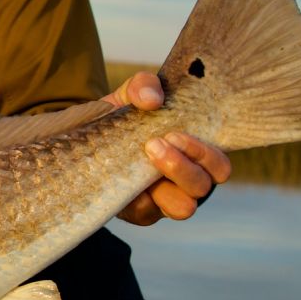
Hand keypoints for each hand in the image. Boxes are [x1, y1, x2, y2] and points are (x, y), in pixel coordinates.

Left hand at [104, 71, 231, 225]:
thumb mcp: (129, 95)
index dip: (207, 155)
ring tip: (143, 156)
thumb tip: (152, 99)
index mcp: (192, 156)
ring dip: (166, 183)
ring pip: (184, 207)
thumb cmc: (120, 118)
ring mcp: (162, 200)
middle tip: (153, 143)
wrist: (82, 139)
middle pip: (204, 186)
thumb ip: (143, 85)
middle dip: (183, 166)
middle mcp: (184, 181)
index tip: (175, 134)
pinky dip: (138, 196)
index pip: (219, 167)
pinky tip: (122, 177)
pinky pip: (147, 214)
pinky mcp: (139, 213)